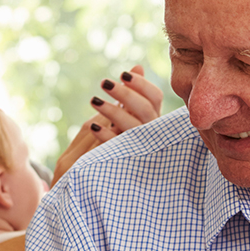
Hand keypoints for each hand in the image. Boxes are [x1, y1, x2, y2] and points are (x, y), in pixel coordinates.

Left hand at [52, 64, 162, 183]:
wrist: (123, 185)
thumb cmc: (127, 142)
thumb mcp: (130, 115)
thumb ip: (135, 94)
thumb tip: (137, 66)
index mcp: (155, 120)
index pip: (155, 97)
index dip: (141, 84)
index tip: (124, 75)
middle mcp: (154, 133)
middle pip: (145, 108)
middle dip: (125, 94)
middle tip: (104, 83)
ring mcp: (144, 148)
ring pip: (134, 126)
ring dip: (114, 111)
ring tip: (94, 100)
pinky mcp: (132, 163)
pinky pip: (122, 147)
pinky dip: (108, 136)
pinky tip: (94, 127)